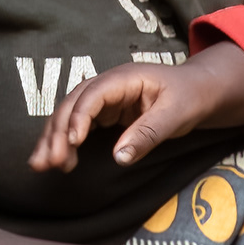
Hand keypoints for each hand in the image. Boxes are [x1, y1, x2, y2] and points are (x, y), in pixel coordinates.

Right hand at [27, 47, 243, 172]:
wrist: (201, 91)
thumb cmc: (191, 97)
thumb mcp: (176, 114)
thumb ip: (148, 133)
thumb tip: (119, 157)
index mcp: (124, 78)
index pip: (92, 94)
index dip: (79, 117)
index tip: (72, 142)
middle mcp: (108, 85)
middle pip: (72, 104)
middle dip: (56, 132)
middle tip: (48, 162)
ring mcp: (104, 99)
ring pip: (69, 115)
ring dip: (53, 139)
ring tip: (41, 166)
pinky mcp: (106, 114)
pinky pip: (79, 126)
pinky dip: (65, 143)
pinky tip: (59, 162)